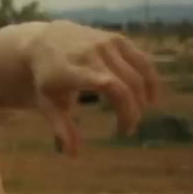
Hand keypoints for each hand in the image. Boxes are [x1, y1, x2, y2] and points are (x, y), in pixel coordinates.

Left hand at [26, 21, 160, 155]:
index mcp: (73, 70)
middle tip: (128, 128)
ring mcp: (105, 43)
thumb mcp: (47, 103)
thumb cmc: (46, 78)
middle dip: (133, 109)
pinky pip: (141, 59)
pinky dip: (150, 78)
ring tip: (139, 113)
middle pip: (127, 82)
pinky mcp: (116, 38)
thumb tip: (73, 155)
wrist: (43, 42)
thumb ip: (61, 127)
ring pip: (138, 71)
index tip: (124, 131)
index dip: (124, 108)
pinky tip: (150, 97)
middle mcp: (91, 53)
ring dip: (144, 95)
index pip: (108, 85)